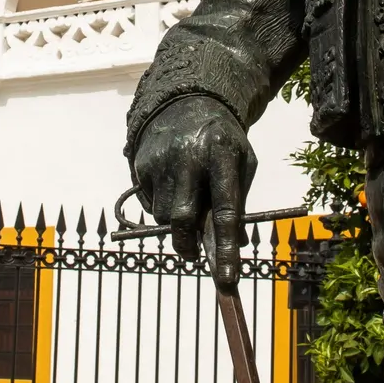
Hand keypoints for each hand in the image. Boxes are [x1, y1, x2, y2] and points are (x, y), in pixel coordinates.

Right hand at [129, 95, 256, 283]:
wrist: (186, 103)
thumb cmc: (221, 142)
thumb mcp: (241, 163)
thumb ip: (238, 202)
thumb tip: (234, 245)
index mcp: (222, 154)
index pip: (226, 210)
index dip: (226, 248)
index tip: (227, 279)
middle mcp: (188, 157)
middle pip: (183, 219)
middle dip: (188, 245)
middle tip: (193, 255)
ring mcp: (161, 160)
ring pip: (165, 216)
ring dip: (177, 224)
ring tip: (188, 201)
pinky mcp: (142, 165)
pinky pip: (151, 205)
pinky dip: (163, 207)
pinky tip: (173, 186)